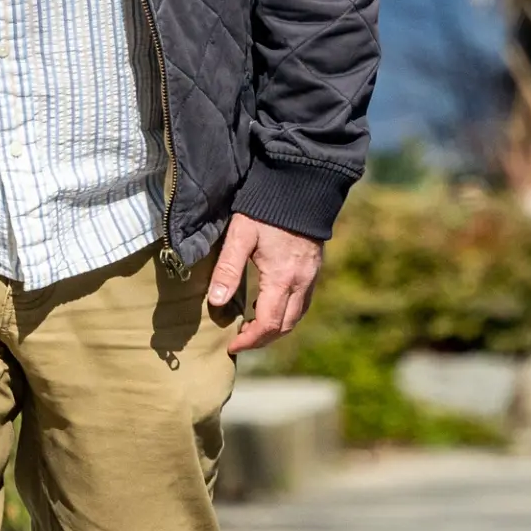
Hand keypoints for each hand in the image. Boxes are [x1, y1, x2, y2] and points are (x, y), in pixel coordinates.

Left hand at [208, 214, 321, 354]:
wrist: (300, 184)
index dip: (250, 340)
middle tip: (239, 341)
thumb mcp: (241, 236)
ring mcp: (311, 276)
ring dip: (275, 327)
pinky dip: (286, 312)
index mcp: (283, 278)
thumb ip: (228, 269)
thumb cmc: (265, 208)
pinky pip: (303, 301)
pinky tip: (268, 305)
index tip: (231, 346)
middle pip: (285, 325)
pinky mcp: (314, 268)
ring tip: (250, 327)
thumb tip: (216, 303)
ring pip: (297, 315)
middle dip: (263, 339)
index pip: (269, 324)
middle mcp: (302, 282)